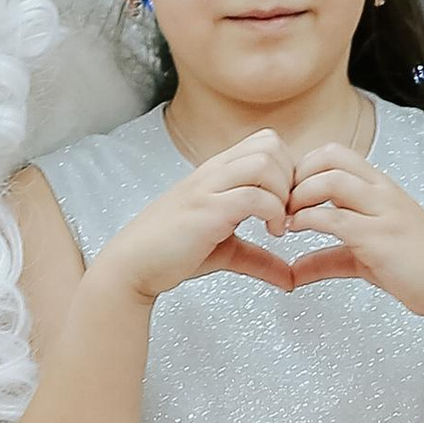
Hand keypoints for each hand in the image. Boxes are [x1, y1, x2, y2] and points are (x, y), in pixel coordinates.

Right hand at [90, 127, 298, 304]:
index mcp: (216, 173)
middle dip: (290, 177)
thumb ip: (260, 260)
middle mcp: (212, 173)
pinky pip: (253, 196)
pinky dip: (273, 213)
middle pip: (269, 144)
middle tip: (288, 212)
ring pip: (264, 163)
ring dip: (282, 192)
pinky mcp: (206, 211)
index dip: (288, 169)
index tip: (287, 204)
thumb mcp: (226, 251)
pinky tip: (272, 234)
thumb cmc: (171, 253)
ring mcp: (207, 188)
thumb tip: (291, 280)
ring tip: (279, 223)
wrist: (131, 266)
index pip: (264, 142)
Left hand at [282, 143, 423, 322]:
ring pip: (330, 181)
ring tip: (285, 219)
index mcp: (381, 187)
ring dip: (299, 196)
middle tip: (280, 203)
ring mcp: (383, 212)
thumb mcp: (365, 258)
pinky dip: (307, 221)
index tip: (287, 195)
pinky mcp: (380, 238)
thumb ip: (328, 258)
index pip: (335, 154)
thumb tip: (292, 273)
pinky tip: (294, 232)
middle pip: (329, 157)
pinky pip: (335, 218)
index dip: (303, 168)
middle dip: (296, 175)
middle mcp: (383, 192)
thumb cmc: (416, 269)